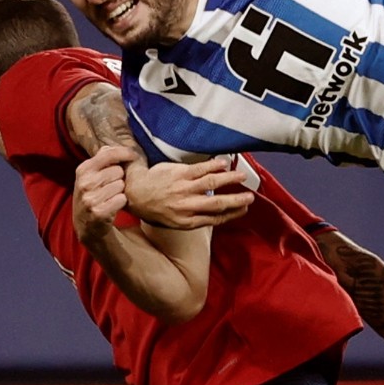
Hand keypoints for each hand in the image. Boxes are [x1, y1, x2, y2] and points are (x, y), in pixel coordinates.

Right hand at [74, 146, 136, 243]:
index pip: (108, 154)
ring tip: (111, 196)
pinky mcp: (98, 212)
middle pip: (118, 171)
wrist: (86, 224)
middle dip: (119, 178)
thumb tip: (112, 146)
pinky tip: (113, 205)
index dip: (124, 153)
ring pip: (121, 185)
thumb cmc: (93, 194)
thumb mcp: (91, 175)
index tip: (133, 155)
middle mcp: (84, 183)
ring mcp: (90, 198)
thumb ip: (102, 159)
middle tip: (111, 186)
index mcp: (83, 170)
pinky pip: (121, 199)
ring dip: (120, 191)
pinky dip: (121, 202)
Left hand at [125, 156, 256, 229]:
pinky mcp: (179, 174)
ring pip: (211, 183)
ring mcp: (183, 189)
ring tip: (242, 176)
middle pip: (217, 203)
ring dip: (229, 179)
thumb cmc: (153, 208)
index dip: (232, 214)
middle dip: (235, 200)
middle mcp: (186, 206)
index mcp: (186, 221)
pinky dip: (214, 165)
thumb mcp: (172, 221)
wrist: (133, 193)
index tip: (244, 210)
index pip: (214, 218)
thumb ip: (192, 217)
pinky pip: (200, 169)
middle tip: (250, 198)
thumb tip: (211, 214)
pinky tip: (224, 163)